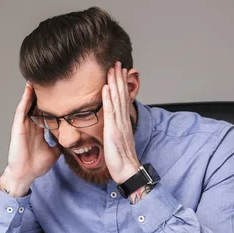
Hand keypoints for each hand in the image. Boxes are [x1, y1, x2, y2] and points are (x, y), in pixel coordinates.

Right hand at [0, 84, 59, 196]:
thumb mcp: (54, 153)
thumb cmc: (36, 165)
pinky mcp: (18, 127)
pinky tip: (28, 88)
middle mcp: (32, 124)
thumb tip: (73, 144)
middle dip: (42, 91)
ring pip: (28, 103)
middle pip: (37, 103)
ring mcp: (24, 124)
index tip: (61, 90)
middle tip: (49, 76)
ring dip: (32, 90)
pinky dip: (25, 99)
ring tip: (36, 76)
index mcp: (39, 129)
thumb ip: (61, 146)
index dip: (52, 101)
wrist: (26, 174)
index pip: (46, 111)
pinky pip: (22, 110)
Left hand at [102, 61, 140, 183]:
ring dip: (114, 83)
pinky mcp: (113, 130)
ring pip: (117, 99)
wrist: (126, 169)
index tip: (119, 71)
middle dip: (119, 78)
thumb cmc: (121, 158)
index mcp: (123, 122)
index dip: (121, 84)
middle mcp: (123, 120)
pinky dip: (108, 98)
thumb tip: (112, 123)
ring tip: (112, 69)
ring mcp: (119, 124)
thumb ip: (115, 129)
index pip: (122, 99)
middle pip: (121, 95)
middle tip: (117, 63)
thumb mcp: (118, 139)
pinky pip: (110, 111)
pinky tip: (106, 88)